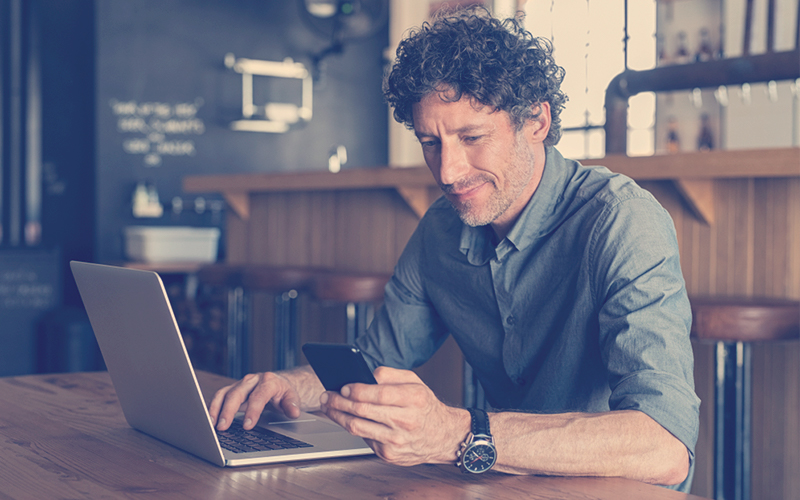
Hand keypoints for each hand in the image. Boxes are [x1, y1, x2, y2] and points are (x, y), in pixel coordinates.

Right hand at [208, 371, 300, 430]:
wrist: (278, 383)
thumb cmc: (283, 392)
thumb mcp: (292, 397)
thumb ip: (292, 405)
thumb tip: (293, 412)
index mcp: (268, 381)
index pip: (259, 396)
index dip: (252, 411)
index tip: (248, 426)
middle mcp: (252, 380)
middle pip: (237, 393)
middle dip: (229, 410)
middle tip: (223, 427)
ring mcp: (241, 384)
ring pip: (225, 393)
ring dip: (217, 408)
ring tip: (212, 424)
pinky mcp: (233, 389)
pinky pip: (220, 396)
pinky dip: (213, 407)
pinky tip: (210, 420)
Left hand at [319, 366, 468, 465]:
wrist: (442, 436)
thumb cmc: (425, 406)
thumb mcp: (415, 382)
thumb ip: (390, 374)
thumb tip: (366, 374)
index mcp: (413, 399)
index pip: (377, 394)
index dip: (356, 390)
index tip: (343, 386)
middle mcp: (405, 421)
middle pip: (363, 411)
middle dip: (339, 402)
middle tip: (327, 395)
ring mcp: (396, 441)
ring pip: (357, 427)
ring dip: (338, 416)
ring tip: (329, 407)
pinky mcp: (389, 454)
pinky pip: (363, 439)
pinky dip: (352, 427)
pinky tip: (345, 419)